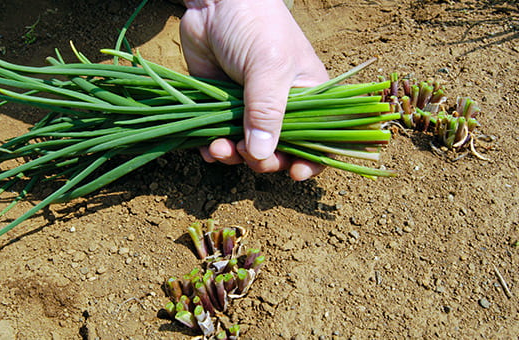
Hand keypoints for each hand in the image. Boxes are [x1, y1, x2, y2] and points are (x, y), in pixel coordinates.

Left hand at [180, 0, 329, 179]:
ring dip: (234, 157)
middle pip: (279, 151)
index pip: (319, 138)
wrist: (214, 2)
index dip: (312, 160)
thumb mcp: (268, 67)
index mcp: (307, 95)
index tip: (296, 174)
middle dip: (265, 161)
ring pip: (246, 149)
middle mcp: (280, 107)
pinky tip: (207, 148)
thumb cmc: (255, 26)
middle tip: (252, 158)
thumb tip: (262, 156)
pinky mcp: (221, 108)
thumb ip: (267, 111)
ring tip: (220, 149)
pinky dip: (213, 149)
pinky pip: (219, 139)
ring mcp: (249, 109)